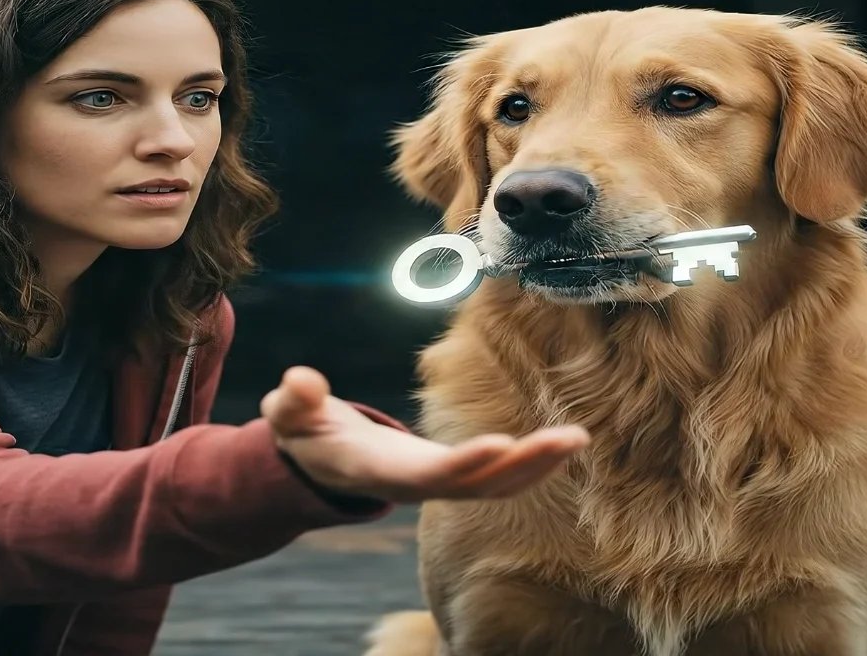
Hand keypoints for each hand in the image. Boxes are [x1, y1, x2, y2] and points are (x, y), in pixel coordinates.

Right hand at [260, 366, 589, 502]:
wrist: (315, 461)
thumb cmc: (303, 431)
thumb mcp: (288, 414)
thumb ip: (293, 399)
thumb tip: (301, 381)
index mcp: (376, 471)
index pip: (426, 474)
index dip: (462, 463)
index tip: (500, 445)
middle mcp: (413, 486)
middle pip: (475, 485)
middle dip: (522, 465)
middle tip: (567, 440)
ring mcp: (435, 485)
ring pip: (495, 486)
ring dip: (538, 465)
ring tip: (578, 438)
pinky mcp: (450, 475)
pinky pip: (498, 477)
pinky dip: (532, 464)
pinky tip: (564, 444)